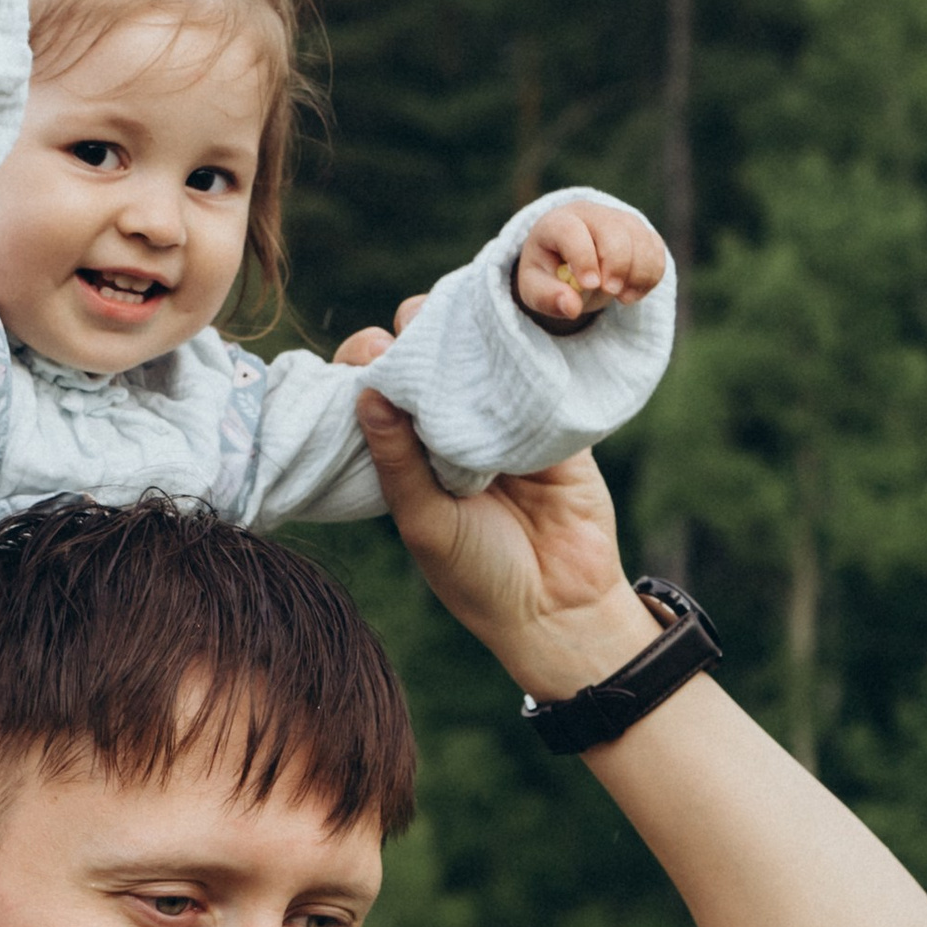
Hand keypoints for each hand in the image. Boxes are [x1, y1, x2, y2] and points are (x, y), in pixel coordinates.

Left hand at [342, 301, 658, 703]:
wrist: (561, 606)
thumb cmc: (478, 575)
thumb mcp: (426, 522)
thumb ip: (397, 461)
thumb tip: (364, 391)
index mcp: (405, 449)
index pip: (375, 384)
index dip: (368, 359)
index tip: (371, 353)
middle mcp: (448, 422)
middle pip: (425, 350)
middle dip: (417, 331)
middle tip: (420, 335)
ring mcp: (499, 413)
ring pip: (477, 346)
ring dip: (468, 324)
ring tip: (463, 320)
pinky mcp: (549, 413)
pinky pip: (535, 365)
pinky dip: (525, 343)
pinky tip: (515, 325)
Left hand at [514, 196, 669, 332]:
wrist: (568, 259)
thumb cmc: (548, 271)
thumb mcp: (535, 288)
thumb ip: (548, 298)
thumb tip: (571, 307)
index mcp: (557, 223)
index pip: (572, 231)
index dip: (583, 257)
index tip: (590, 285)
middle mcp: (591, 214)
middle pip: (614, 231)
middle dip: (618, 265)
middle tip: (612, 292)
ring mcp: (619, 220)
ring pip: (641, 240)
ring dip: (638, 274)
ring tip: (622, 298)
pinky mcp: (640, 232)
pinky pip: (656, 250)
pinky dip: (650, 276)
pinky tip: (632, 292)